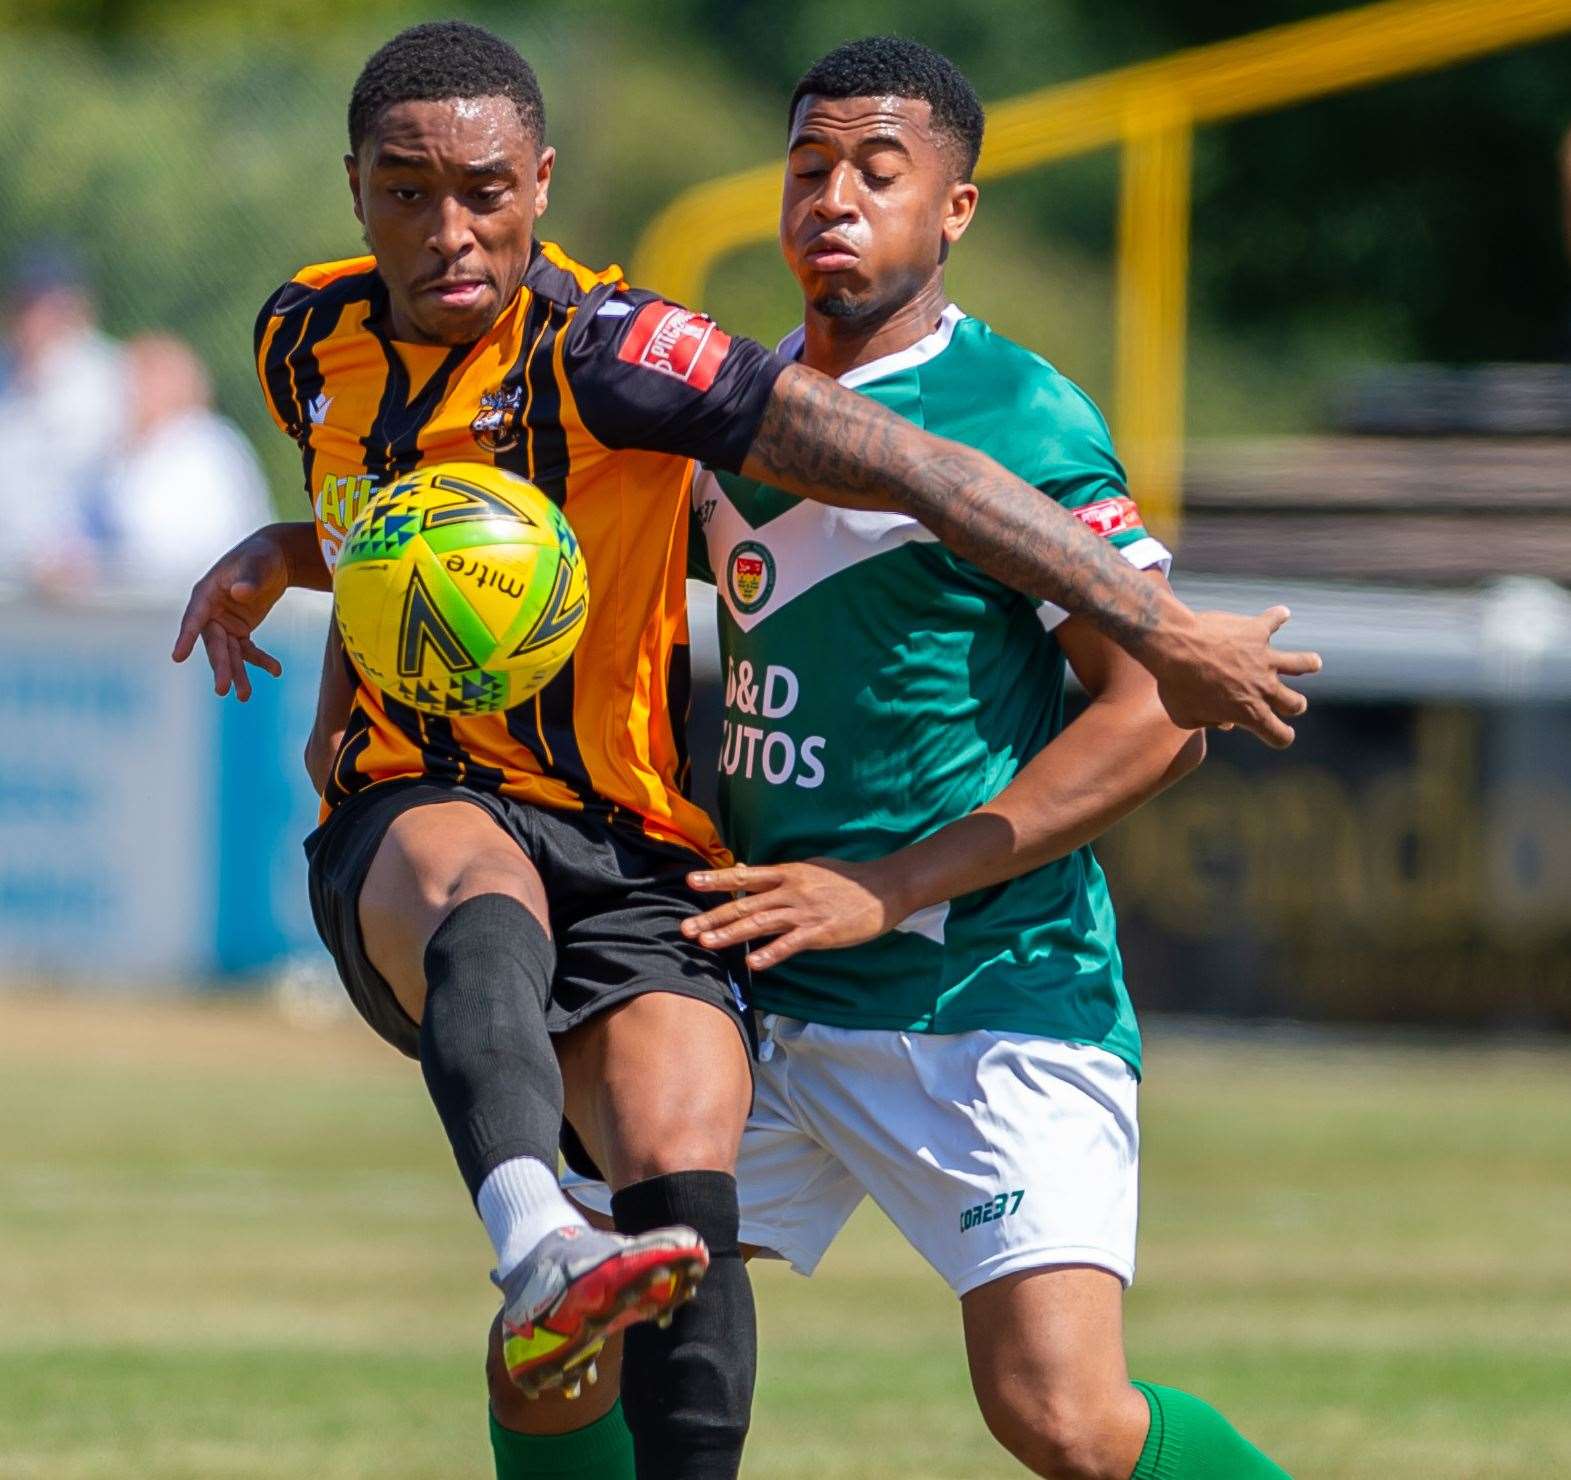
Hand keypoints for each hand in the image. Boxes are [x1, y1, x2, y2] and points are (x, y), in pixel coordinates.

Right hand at [171, 528, 290, 700]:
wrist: (274, 559)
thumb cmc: (261, 557)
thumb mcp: (258, 564)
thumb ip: (250, 579)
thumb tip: (239, 593)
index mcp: (206, 594)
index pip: (194, 618)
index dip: (187, 637)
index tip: (177, 657)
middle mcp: (210, 612)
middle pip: (213, 644)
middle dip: (219, 666)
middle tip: (222, 689)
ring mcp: (225, 623)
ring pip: (229, 653)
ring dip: (237, 674)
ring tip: (245, 696)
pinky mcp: (240, 630)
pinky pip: (248, 651)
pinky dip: (262, 662)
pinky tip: (277, 671)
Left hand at [683, 858, 910, 970]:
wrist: (882, 888)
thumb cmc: (844, 879)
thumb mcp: (807, 868)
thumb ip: (775, 874)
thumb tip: (742, 871)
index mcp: (787, 873)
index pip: (744, 876)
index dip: (716, 879)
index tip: (690, 881)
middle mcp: (791, 891)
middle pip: (745, 904)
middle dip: (712, 916)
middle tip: (685, 928)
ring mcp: (804, 912)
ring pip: (760, 924)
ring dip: (731, 935)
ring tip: (706, 943)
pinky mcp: (820, 932)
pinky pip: (790, 944)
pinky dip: (770, 953)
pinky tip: (751, 963)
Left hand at [1148, 606, 1320, 748]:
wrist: (1173, 647)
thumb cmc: (1174, 685)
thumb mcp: (1185, 716)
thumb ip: (1208, 723)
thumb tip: (1224, 723)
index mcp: (1248, 712)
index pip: (1279, 735)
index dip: (1280, 737)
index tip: (1277, 733)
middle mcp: (1263, 687)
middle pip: (1295, 703)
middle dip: (1294, 705)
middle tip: (1289, 702)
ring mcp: (1264, 658)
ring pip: (1303, 663)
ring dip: (1308, 664)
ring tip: (1313, 663)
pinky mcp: (1256, 631)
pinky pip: (1274, 620)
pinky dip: (1278, 616)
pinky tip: (1280, 614)